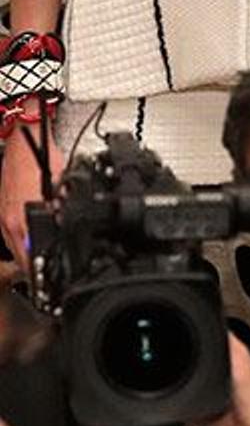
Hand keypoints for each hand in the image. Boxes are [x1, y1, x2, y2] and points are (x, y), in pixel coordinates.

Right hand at [0, 125, 63, 272]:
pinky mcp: (3, 211)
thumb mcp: (61, 187)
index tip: (49, 282)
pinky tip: (32, 241)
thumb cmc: (42, 158)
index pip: (30, 258)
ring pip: (15, 247)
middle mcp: (9, 221)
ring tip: (41, 263)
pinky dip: (22, 241)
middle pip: (20, 258)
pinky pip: (11, 235)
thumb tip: (67, 228)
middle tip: (47, 279)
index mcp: (22, 219)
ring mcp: (4, 216)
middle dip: (33, 269)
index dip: (41, 273)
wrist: (25, 142)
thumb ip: (62, 210)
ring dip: (27, 256)